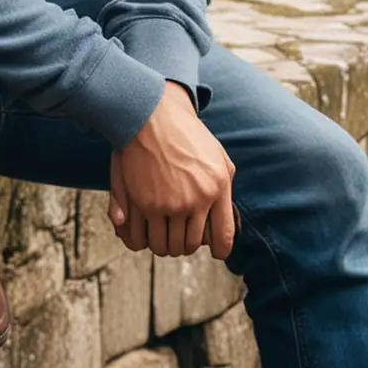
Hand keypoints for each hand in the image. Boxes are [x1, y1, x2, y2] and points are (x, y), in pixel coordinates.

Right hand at [107, 81, 235, 259]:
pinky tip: (144, 234)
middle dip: (184, 245)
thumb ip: (224, 189)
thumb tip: (222, 219)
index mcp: (218, 188)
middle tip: (178, 237)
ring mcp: (171, 203)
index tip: (215, 251)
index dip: (219, 249)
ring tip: (161, 235)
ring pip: (168, 246)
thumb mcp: (217, 156)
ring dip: (164, 245)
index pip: (224, 237)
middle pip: (190, 245)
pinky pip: (146, 238)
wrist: (151, 115)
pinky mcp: (146, 203)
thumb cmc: (185, 134)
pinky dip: (143, 241)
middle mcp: (197, 199)